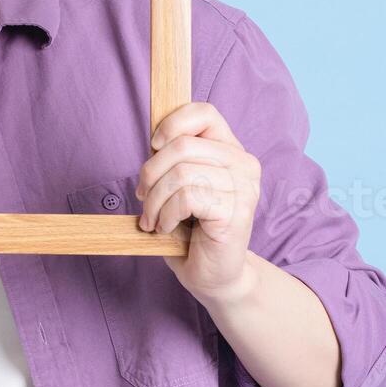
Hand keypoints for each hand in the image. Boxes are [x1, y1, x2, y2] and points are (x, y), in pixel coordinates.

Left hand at [135, 101, 261, 304]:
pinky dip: (165, 214)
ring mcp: (244, 188)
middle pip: (182, 145)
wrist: (213, 273)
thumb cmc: (191, 226)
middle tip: (142, 197)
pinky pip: (187, 198)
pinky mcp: (236, 212)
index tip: (154, 146)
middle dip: (150, 172)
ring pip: (180, 173)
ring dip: (154, 200)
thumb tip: (153, 138)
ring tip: (151, 218)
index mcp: (230, 149)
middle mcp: (243, 164)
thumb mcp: (179, 183)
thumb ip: (173, 157)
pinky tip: (165, 227)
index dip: (171, 124)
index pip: (204, 112)